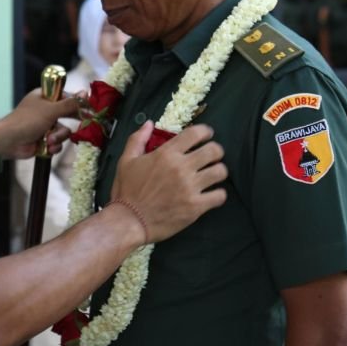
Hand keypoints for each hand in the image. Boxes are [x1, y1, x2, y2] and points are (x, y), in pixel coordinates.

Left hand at [0, 89, 80, 159]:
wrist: (9, 142)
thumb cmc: (27, 120)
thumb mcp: (51, 110)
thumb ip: (69, 104)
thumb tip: (85, 93)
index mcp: (45, 97)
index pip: (67, 96)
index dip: (78, 102)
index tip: (91, 107)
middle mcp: (46, 110)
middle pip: (68, 114)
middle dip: (73, 120)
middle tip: (86, 121)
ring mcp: (45, 126)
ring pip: (64, 131)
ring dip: (58, 137)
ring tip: (49, 140)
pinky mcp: (44, 140)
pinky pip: (57, 143)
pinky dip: (53, 146)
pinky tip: (47, 147)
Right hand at [110, 122, 226, 243]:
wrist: (129, 221)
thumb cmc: (126, 191)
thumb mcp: (126, 160)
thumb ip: (137, 139)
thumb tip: (149, 124)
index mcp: (166, 154)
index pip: (195, 133)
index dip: (205, 131)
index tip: (207, 135)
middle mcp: (181, 168)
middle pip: (214, 150)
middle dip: (216, 151)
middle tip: (213, 156)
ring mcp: (190, 188)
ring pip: (220, 171)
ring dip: (219, 171)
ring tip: (213, 174)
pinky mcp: (196, 207)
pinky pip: (220, 196)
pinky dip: (219, 194)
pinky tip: (212, 194)